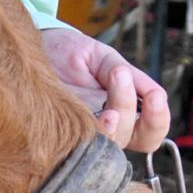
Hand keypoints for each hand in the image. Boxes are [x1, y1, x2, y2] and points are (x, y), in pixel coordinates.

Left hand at [38, 26, 169, 150]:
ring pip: (107, 143)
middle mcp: (104, 131)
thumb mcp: (104, 59)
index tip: (155, 97)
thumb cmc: (71, 55)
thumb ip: (129, 77)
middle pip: (131, 140)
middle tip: (122, 76)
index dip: (157, 121)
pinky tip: (86, 111)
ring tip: (109, 93)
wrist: (34, 48)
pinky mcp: (55, 133)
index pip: (149, 134)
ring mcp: (80, 134)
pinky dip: (86, 130)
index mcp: (121, 114)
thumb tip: (157, 95)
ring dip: (112, 119)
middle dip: (129, 108)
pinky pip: (75, 142)